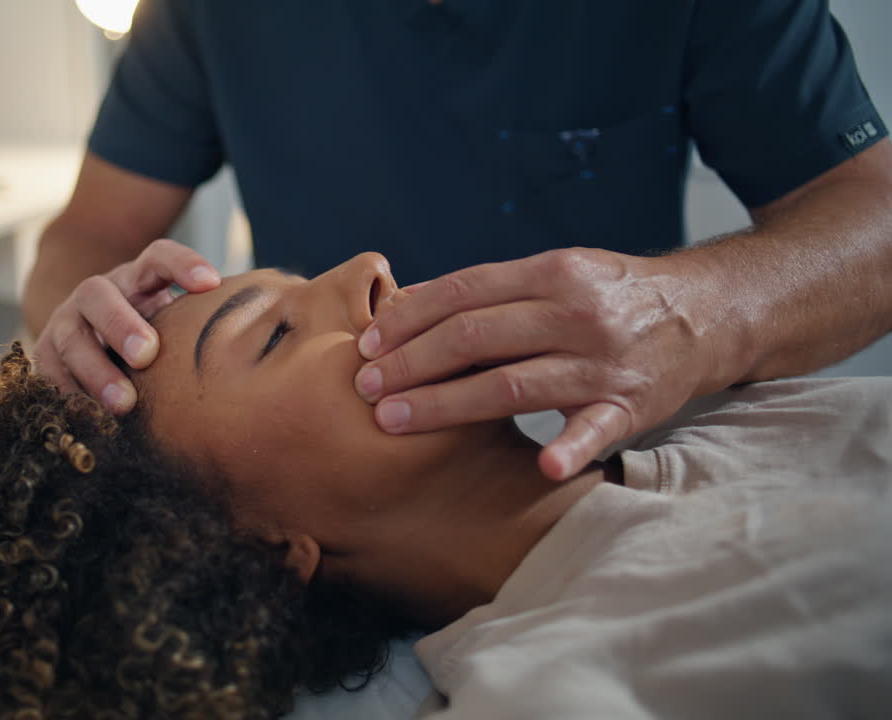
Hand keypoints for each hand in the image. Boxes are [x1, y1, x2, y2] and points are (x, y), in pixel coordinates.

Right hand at [31, 238, 219, 412]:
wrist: (81, 339)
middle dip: (123, 323)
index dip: (182, 265)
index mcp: (137, 279)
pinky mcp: (45, 355)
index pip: (158, 257)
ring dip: (97, 370)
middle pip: (102, 295)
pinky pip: (51, 374)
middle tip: (147, 354)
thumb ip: (207, 326)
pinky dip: (70, 396)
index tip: (211, 283)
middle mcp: (98, 293)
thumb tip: (277, 330)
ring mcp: (66, 323)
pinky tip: (92, 420)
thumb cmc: (150, 337)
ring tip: (123, 402)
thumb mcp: (174, 322)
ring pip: (73, 337)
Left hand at [354, 248, 721, 479]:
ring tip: (393, 420)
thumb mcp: (556, 273)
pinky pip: (596, 429)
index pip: (463, 293)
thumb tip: (407, 305)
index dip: (408, 318)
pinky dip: (570, 446)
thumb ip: (491, 290)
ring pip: (512, 383)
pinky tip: (540, 465)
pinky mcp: (631, 404)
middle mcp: (575, 312)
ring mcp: (603, 360)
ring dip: (445, 403)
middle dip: (410, 363)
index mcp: (552, 273)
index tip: (366, 345)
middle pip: (475, 336)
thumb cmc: (610, 297)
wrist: (705, 313)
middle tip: (364, 387)